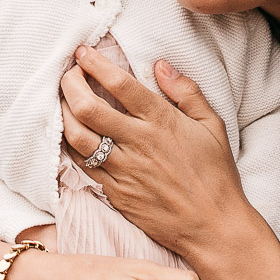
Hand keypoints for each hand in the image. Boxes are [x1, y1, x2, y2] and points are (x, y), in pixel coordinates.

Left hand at [60, 45, 248, 262]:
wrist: (213, 227)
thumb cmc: (216, 175)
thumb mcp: (213, 126)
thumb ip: (187, 91)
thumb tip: (160, 65)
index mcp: (162, 122)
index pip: (119, 84)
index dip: (95, 63)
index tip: (83, 52)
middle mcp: (138, 143)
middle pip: (87, 107)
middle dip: (70, 84)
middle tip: (68, 73)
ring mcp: (123, 170)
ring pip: (77, 137)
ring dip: (63, 114)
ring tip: (64, 100)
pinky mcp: (114, 193)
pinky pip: (82, 165)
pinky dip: (71, 145)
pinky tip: (71, 134)